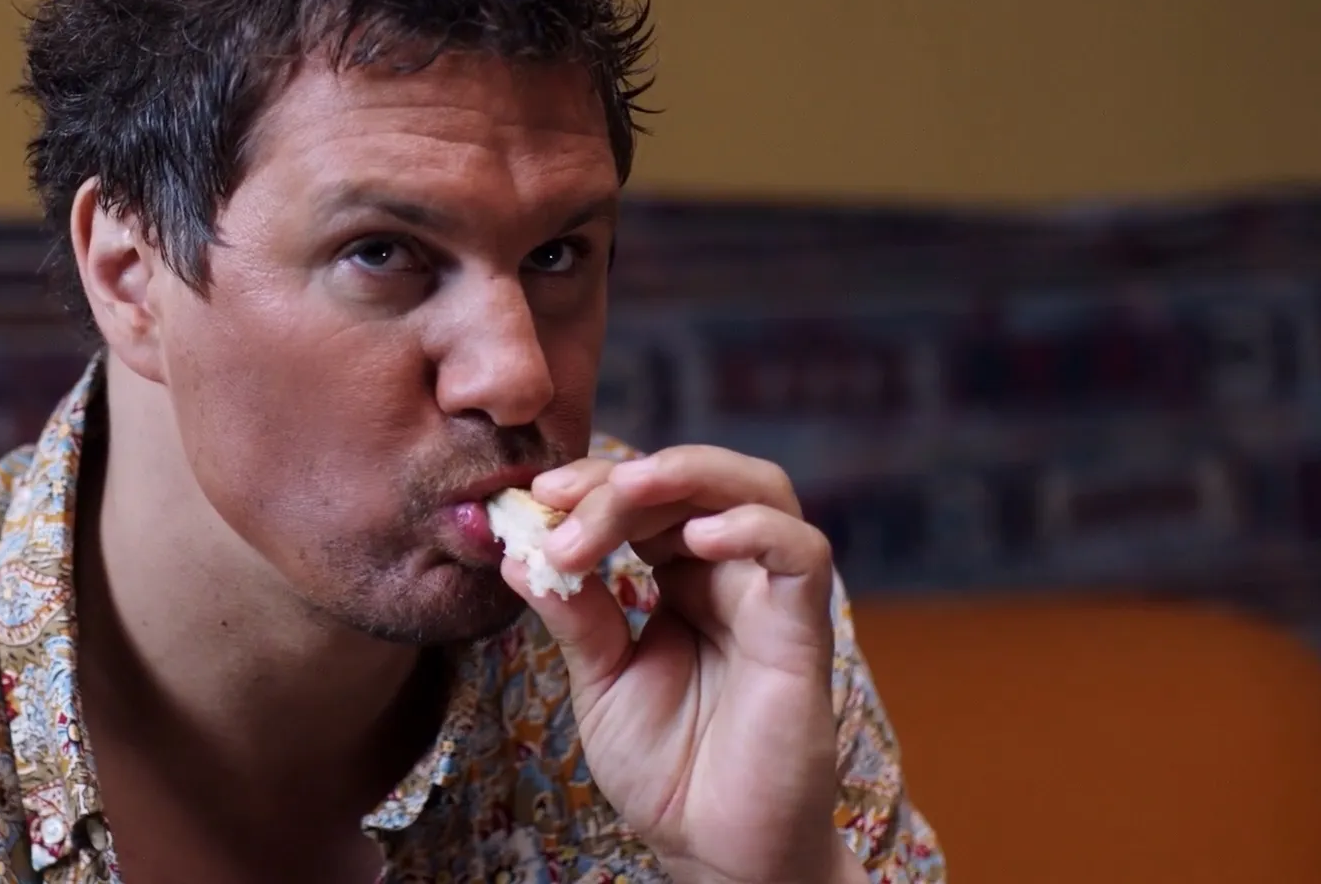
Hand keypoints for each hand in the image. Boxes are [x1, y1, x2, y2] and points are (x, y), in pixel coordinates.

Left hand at [500, 447, 855, 883]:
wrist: (713, 849)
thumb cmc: (666, 770)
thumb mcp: (601, 681)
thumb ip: (574, 616)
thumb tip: (517, 553)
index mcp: (679, 578)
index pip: (645, 499)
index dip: (592, 485)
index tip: (535, 497)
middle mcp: (729, 575)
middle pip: (694, 481)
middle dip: (623, 479)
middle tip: (561, 501)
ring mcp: (769, 598)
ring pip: (760, 490)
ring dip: (689, 474)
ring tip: (625, 491)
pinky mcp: (803, 631)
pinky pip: (802, 553)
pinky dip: (754, 528)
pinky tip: (696, 539)